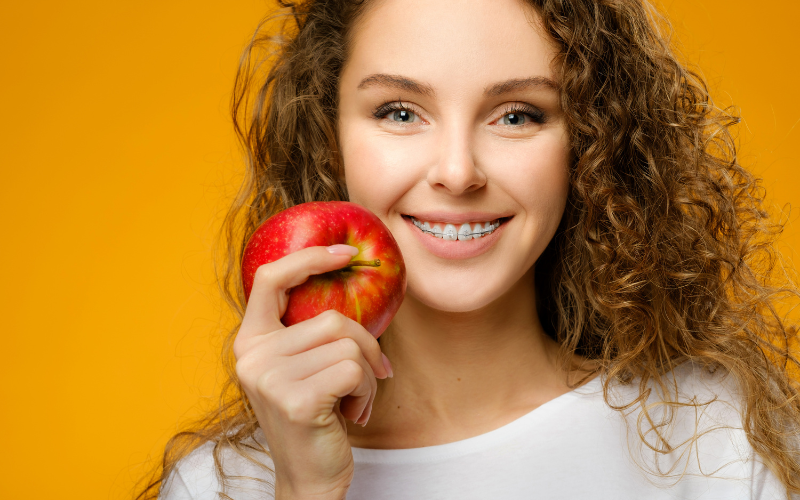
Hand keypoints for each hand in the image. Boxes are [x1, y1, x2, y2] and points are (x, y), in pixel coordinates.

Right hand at [233, 245, 392, 498]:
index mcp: (251, 342)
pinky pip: (355, 370)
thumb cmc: (315, 416)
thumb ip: (309, 330)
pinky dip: (367, 391)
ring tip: (352, 400)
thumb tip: (351, 276)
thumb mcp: (302, 366)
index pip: (268, 278)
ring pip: (349, 344)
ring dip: (367, 375)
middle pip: (331, 318)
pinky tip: (351, 414)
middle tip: (372, 374)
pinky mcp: (297, 400)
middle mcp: (252, 356)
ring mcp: (270, 378)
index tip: (345, 252)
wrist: (308, 477)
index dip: (308, 257)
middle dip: (365, 346)